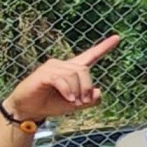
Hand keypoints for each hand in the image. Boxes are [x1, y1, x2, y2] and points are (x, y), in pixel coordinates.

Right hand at [0, 34, 119, 125]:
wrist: (29, 109)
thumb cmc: (51, 104)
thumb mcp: (75, 105)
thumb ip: (90, 100)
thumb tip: (98, 91)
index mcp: (73, 70)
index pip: (91, 55)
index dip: (104, 47)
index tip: (117, 37)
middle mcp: (63, 65)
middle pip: (84, 69)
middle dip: (87, 87)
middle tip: (82, 102)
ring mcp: (52, 67)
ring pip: (74, 75)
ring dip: (76, 91)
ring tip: (71, 101)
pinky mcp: (43, 73)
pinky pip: (61, 79)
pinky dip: (67, 90)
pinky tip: (67, 98)